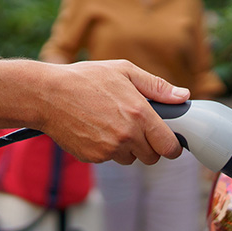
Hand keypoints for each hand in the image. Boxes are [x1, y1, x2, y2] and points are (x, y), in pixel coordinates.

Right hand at [35, 60, 188, 164]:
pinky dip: (106, 149)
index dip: (171, 146)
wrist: (47, 95)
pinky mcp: (93, 157)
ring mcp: (109, 149)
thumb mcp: (124, 71)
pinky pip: (109, 159)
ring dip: (126, 148)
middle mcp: (127, 135)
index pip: (169, 147)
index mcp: (140, 114)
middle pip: (152, 157)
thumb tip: (183, 96)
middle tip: (136, 128)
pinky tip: (95, 129)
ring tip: (110, 124)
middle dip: (148, 146)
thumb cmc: (85, 78)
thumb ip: (157, 87)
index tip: (168, 142)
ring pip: (130, 159)